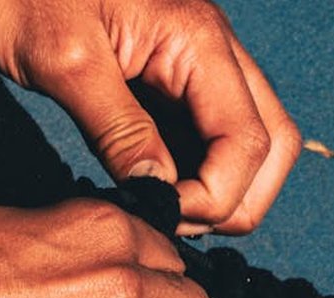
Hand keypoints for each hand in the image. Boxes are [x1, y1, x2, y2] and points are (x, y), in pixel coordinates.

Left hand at [0, 0, 300, 234]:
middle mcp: (211, 51)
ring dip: (218, 190)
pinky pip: (203, 134)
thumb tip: (158, 193)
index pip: (250, 140)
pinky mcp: (166, 78)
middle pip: (270, 143)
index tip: (160, 216)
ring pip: (245, 141)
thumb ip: (118, 128)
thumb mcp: (63, 62)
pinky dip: (190, 172)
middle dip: (235, 199)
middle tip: (169, 223)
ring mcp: (193, 65)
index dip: (215, 196)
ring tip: (158, 213)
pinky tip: (148, 190)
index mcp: (197, 40)